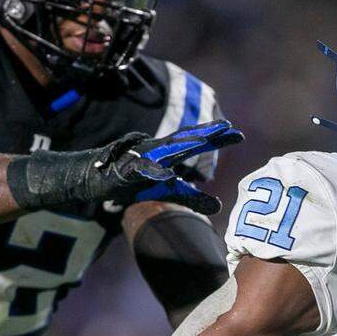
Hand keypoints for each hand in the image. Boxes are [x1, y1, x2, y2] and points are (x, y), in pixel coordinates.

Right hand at [96, 120, 244, 213]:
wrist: (97, 179)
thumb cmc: (135, 181)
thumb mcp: (168, 191)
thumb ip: (193, 197)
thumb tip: (220, 207)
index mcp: (169, 153)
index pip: (196, 142)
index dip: (216, 137)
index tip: (239, 134)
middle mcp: (157, 150)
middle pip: (186, 139)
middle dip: (207, 133)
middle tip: (229, 127)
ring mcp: (142, 157)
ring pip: (167, 149)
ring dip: (185, 143)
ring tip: (206, 138)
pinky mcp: (128, 171)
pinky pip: (143, 171)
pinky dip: (154, 172)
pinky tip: (168, 175)